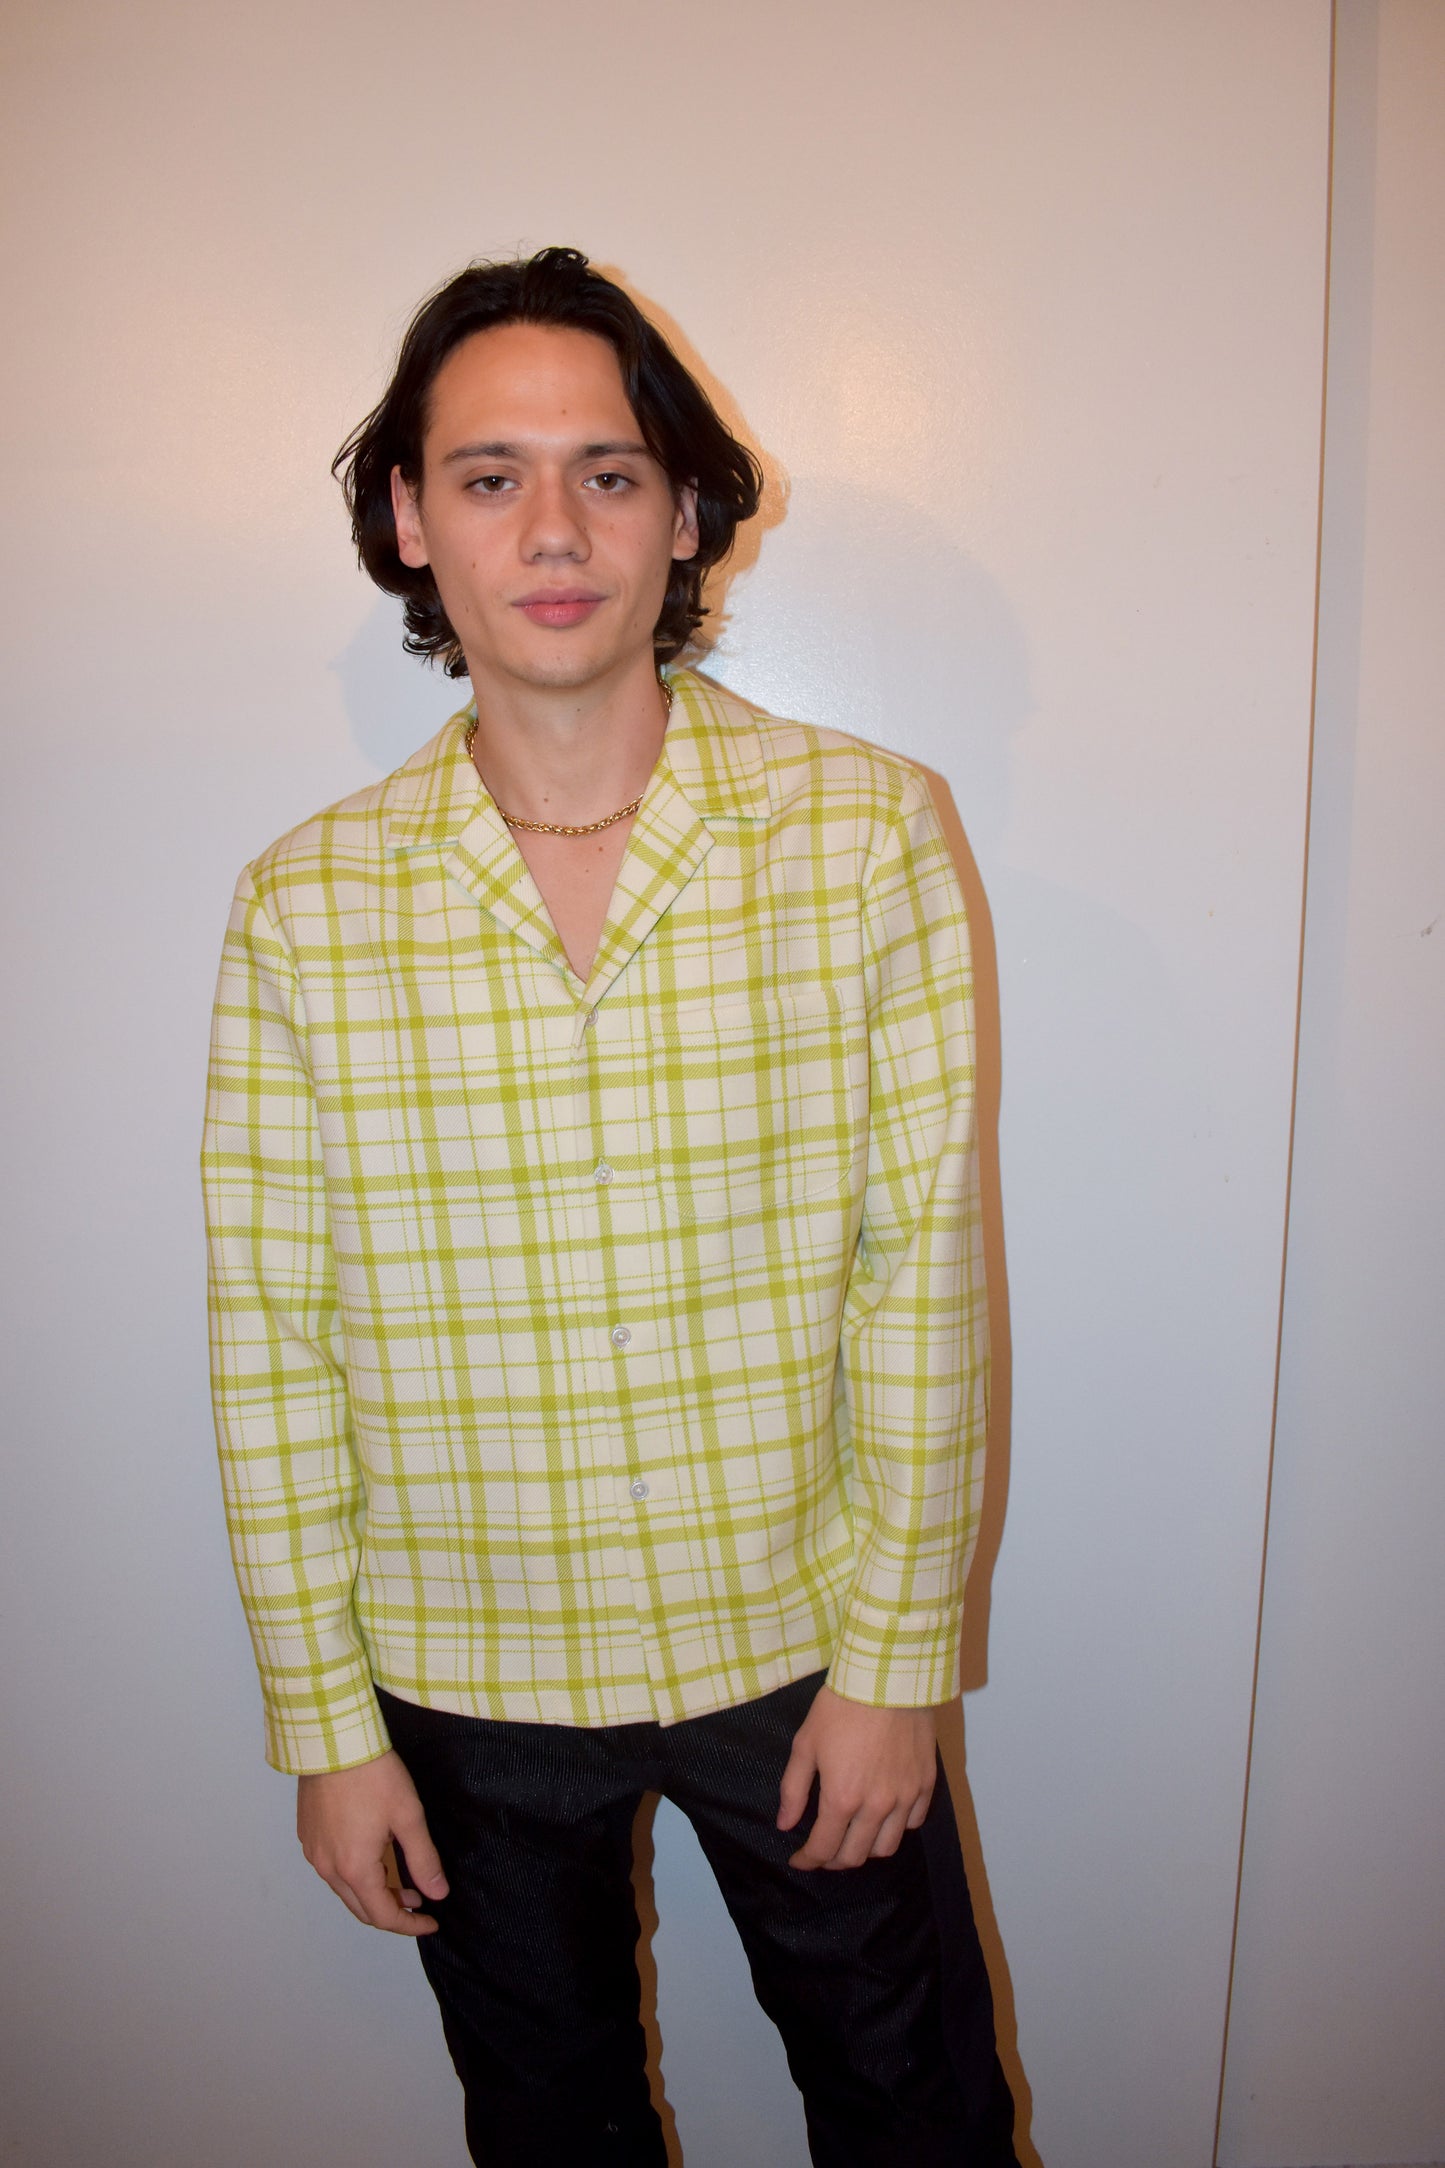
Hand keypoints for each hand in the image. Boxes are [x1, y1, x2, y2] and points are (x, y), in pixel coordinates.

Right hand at [297, 1748, 448, 1934]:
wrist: (332, 1739)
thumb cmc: (373, 1775)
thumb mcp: (408, 1816)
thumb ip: (423, 1860)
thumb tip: (438, 1893)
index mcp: (354, 1869)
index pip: (382, 1916)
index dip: (409, 1925)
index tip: (431, 1920)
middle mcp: (328, 1868)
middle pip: (360, 1908)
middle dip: (391, 1910)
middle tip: (419, 1900)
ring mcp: (313, 1852)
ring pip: (344, 1888)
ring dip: (372, 1891)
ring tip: (399, 1879)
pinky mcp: (307, 1835)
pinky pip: (332, 1868)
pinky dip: (355, 1873)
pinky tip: (372, 1855)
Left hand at [777, 1683, 936, 1870]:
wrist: (887, 1676)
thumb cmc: (841, 1706)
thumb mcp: (806, 1744)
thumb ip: (793, 1790)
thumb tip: (785, 1825)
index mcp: (842, 1798)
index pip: (824, 1849)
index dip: (808, 1860)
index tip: (799, 1859)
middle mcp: (876, 1806)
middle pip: (855, 1856)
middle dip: (834, 1860)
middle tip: (823, 1850)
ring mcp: (905, 1797)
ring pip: (887, 1847)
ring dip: (866, 1849)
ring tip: (854, 1837)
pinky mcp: (926, 1784)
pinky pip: (913, 1822)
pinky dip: (896, 1827)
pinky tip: (884, 1816)